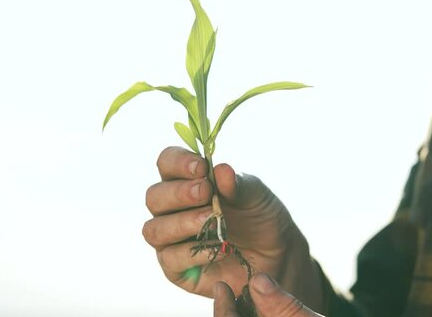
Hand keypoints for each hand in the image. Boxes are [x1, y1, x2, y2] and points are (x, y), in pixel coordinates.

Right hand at [143, 146, 323, 311]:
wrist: (277, 252)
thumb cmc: (259, 216)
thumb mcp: (256, 195)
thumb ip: (238, 184)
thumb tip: (221, 169)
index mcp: (185, 182)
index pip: (167, 164)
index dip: (178, 162)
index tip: (201, 166)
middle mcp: (172, 210)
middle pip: (154, 197)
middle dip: (178, 193)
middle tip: (206, 192)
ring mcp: (171, 240)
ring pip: (155, 229)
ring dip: (182, 222)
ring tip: (211, 219)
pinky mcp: (176, 269)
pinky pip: (170, 259)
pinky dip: (193, 251)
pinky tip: (219, 247)